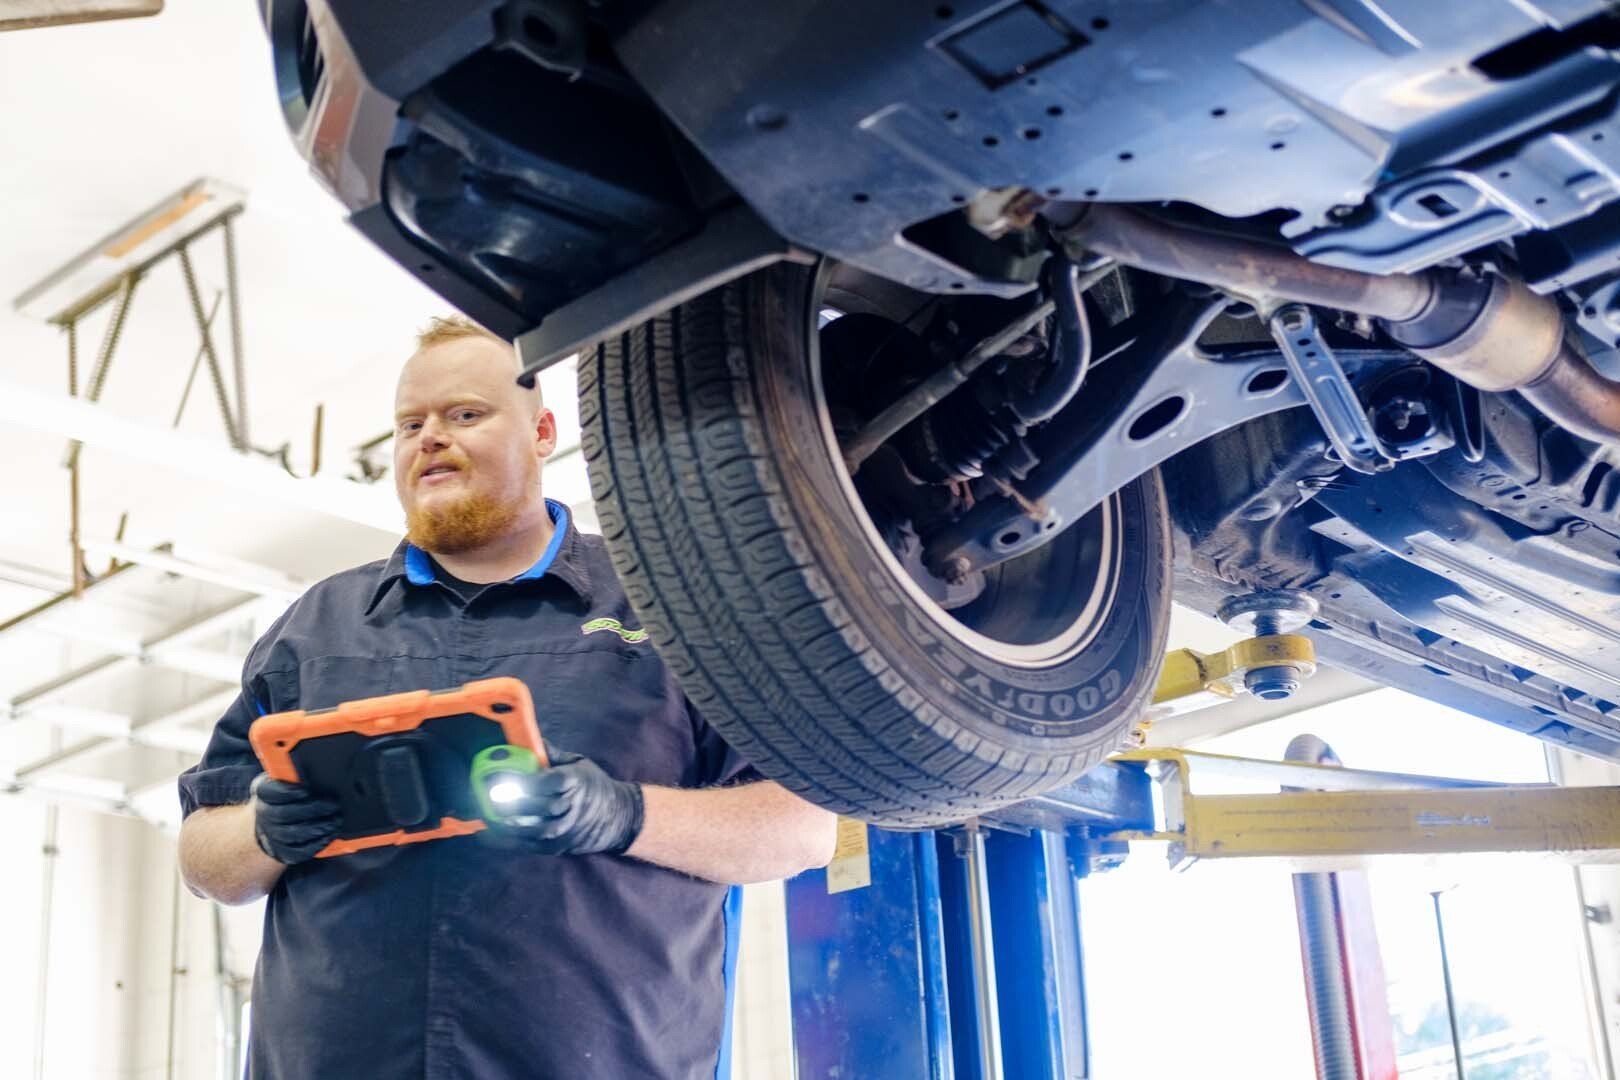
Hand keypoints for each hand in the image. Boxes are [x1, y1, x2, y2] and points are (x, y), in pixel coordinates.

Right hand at [251, 774, 341, 864]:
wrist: (269, 821)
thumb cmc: (286, 794)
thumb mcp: (285, 778)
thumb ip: (296, 772)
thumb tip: (322, 762)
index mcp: (263, 792)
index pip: (269, 792)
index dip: (286, 792)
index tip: (306, 791)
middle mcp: (263, 814)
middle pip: (284, 815)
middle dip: (311, 810)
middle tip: (334, 806)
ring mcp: (270, 835)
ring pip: (292, 834)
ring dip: (316, 828)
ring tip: (336, 821)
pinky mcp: (281, 852)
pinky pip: (297, 851)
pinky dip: (315, 844)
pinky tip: (329, 835)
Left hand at [492, 741, 644, 855]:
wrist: (619, 818)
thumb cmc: (594, 786)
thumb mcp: (579, 764)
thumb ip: (553, 756)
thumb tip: (531, 741)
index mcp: (577, 782)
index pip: (551, 781)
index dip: (528, 780)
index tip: (507, 775)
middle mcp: (573, 807)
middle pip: (541, 806)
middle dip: (514, 801)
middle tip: (491, 794)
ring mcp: (566, 829)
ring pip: (535, 828)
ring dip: (509, 823)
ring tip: (489, 815)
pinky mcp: (559, 847)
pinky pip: (532, 845)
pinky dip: (510, 840)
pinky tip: (492, 832)